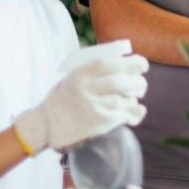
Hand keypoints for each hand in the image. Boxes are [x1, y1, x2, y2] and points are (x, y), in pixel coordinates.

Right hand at [14, 55, 148, 154]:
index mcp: (81, 74)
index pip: (110, 64)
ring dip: (134, 98)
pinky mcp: (96, 123)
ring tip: (135, 97)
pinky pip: (120, 116)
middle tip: (141, 84)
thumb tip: (129, 63)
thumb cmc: (65, 97)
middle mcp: (86, 89)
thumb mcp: (75, 76)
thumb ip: (97, 70)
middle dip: (138, 82)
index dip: (132, 63)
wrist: (45, 124)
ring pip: (123, 99)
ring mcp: (91, 107)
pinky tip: (135, 111)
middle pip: (121, 82)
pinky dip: (131, 113)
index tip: (142, 65)